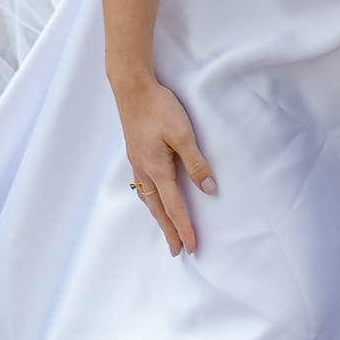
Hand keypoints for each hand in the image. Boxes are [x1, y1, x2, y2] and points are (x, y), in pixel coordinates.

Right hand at [111, 75, 214, 255]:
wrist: (131, 88)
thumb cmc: (158, 108)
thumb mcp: (183, 134)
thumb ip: (196, 162)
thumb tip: (208, 189)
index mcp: (157, 170)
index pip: (174, 208)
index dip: (184, 228)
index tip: (192, 247)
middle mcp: (144, 171)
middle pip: (158, 210)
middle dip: (169, 231)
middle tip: (177, 251)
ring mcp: (137, 163)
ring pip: (148, 199)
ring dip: (158, 218)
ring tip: (166, 230)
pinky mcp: (135, 154)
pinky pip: (142, 186)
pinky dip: (149, 201)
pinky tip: (151, 199)